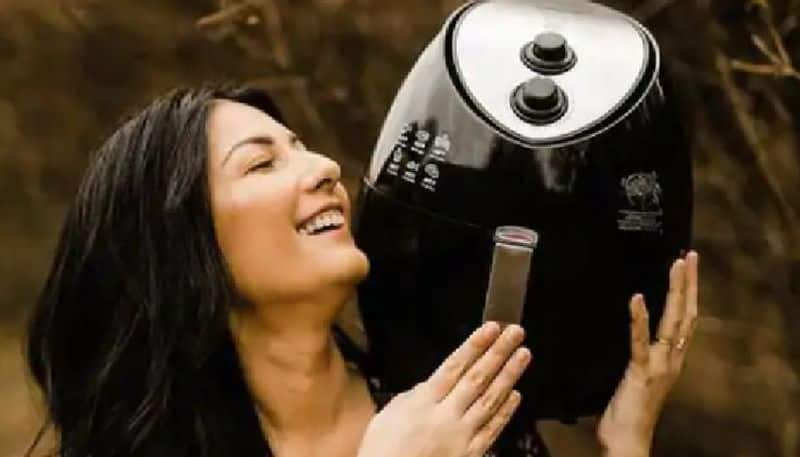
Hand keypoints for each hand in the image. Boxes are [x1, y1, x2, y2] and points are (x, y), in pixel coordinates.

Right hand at [357, 323, 530, 456]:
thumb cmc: (382, 453)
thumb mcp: (387, 416)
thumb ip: (411, 397)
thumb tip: (427, 385)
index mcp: (423, 402)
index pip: (455, 366)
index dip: (475, 345)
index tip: (491, 328)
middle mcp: (446, 416)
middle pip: (477, 377)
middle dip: (498, 352)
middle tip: (515, 333)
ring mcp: (461, 436)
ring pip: (490, 399)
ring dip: (509, 375)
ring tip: (523, 355)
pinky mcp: (471, 455)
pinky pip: (492, 429)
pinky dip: (505, 411)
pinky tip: (516, 395)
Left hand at [597, 251, 699, 456]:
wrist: (628, 438)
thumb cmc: (630, 410)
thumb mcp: (642, 374)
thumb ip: (645, 353)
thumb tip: (641, 331)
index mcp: (672, 358)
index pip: (685, 318)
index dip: (689, 292)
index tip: (688, 267)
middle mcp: (672, 359)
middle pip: (686, 314)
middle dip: (689, 283)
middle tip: (689, 257)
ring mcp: (659, 365)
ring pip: (673, 322)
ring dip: (675, 291)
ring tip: (676, 266)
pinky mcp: (641, 371)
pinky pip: (641, 341)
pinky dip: (640, 319)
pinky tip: (636, 298)